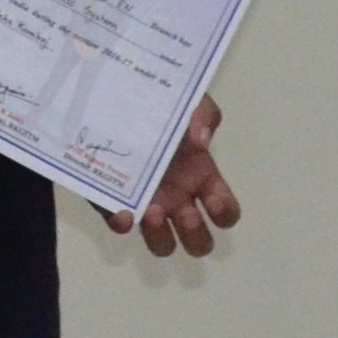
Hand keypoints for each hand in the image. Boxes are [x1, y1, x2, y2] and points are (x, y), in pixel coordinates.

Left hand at [107, 96, 237, 256]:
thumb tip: (201, 139)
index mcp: (201, 176)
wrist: (113, 93)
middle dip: (195, 234)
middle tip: (184, 212)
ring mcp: (146, 202)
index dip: (224, 212)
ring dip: (161, 237)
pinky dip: (123, 225)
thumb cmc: (160, 102)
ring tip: (153, 211)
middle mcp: (177, 197)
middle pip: (198, 241)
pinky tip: (124, 213)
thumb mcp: (189, 100)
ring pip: (161, 244)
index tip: (212, 199)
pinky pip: (120, 224)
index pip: (224, 211)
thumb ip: (203, 113)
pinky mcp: (112, 200)